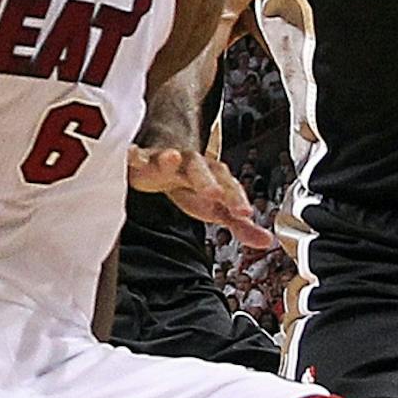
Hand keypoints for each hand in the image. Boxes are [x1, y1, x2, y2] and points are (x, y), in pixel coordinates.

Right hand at [128, 146, 274, 247]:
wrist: (168, 158)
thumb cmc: (194, 186)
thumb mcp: (217, 207)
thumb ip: (240, 225)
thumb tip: (267, 241)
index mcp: (213, 176)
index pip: (228, 186)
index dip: (236, 198)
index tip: (245, 213)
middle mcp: (191, 165)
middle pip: (201, 170)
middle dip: (207, 180)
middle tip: (215, 193)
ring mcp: (165, 160)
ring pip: (168, 156)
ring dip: (169, 157)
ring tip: (169, 158)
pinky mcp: (142, 160)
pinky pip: (136, 156)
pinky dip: (133, 156)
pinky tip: (131, 158)